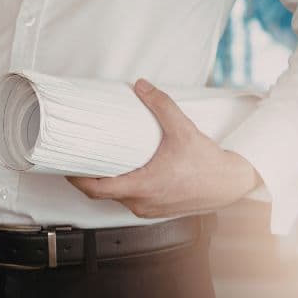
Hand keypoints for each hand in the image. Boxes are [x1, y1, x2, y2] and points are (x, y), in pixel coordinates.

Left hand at [67, 79, 259, 217]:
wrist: (231, 184)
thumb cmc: (209, 164)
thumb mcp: (183, 129)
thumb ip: (161, 105)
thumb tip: (142, 86)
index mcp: (143, 187)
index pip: (96, 190)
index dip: (77, 180)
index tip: (66, 168)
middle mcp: (142, 203)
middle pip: (103, 194)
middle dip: (89, 178)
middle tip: (79, 160)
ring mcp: (149, 210)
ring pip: (117, 199)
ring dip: (107, 184)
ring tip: (100, 164)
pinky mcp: (157, 211)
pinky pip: (131, 201)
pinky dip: (123, 189)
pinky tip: (123, 174)